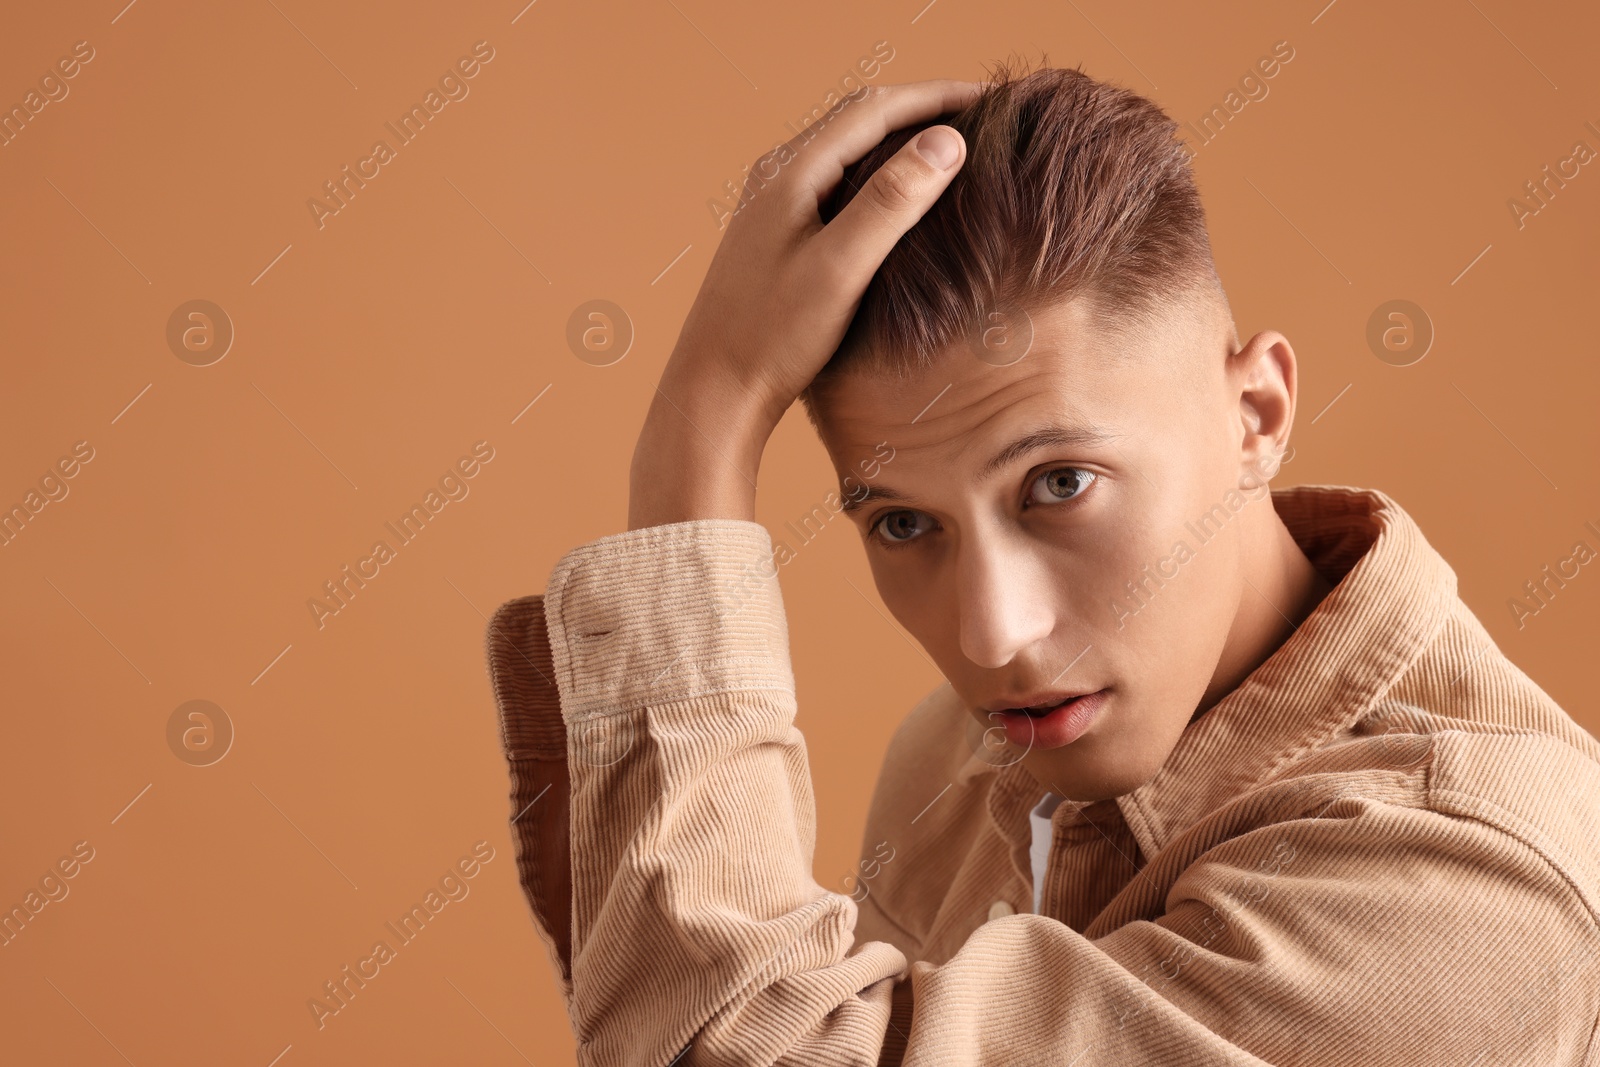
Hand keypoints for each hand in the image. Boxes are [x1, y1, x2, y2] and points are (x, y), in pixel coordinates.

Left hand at [629, 79, 981, 529]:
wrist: (715, 390)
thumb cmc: (773, 336)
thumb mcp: (841, 268)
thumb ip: (891, 202)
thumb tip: (947, 139)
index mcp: (790, 173)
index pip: (874, 108)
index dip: (937, 97)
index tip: (994, 98)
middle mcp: (776, 176)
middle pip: (859, 118)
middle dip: (922, 109)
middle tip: (984, 115)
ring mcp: (773, 205)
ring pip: (847, 149)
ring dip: (901, 138)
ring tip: (954, 147)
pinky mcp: (776, 234)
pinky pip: (836, 181)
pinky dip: (879, 173)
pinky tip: (902, 196)